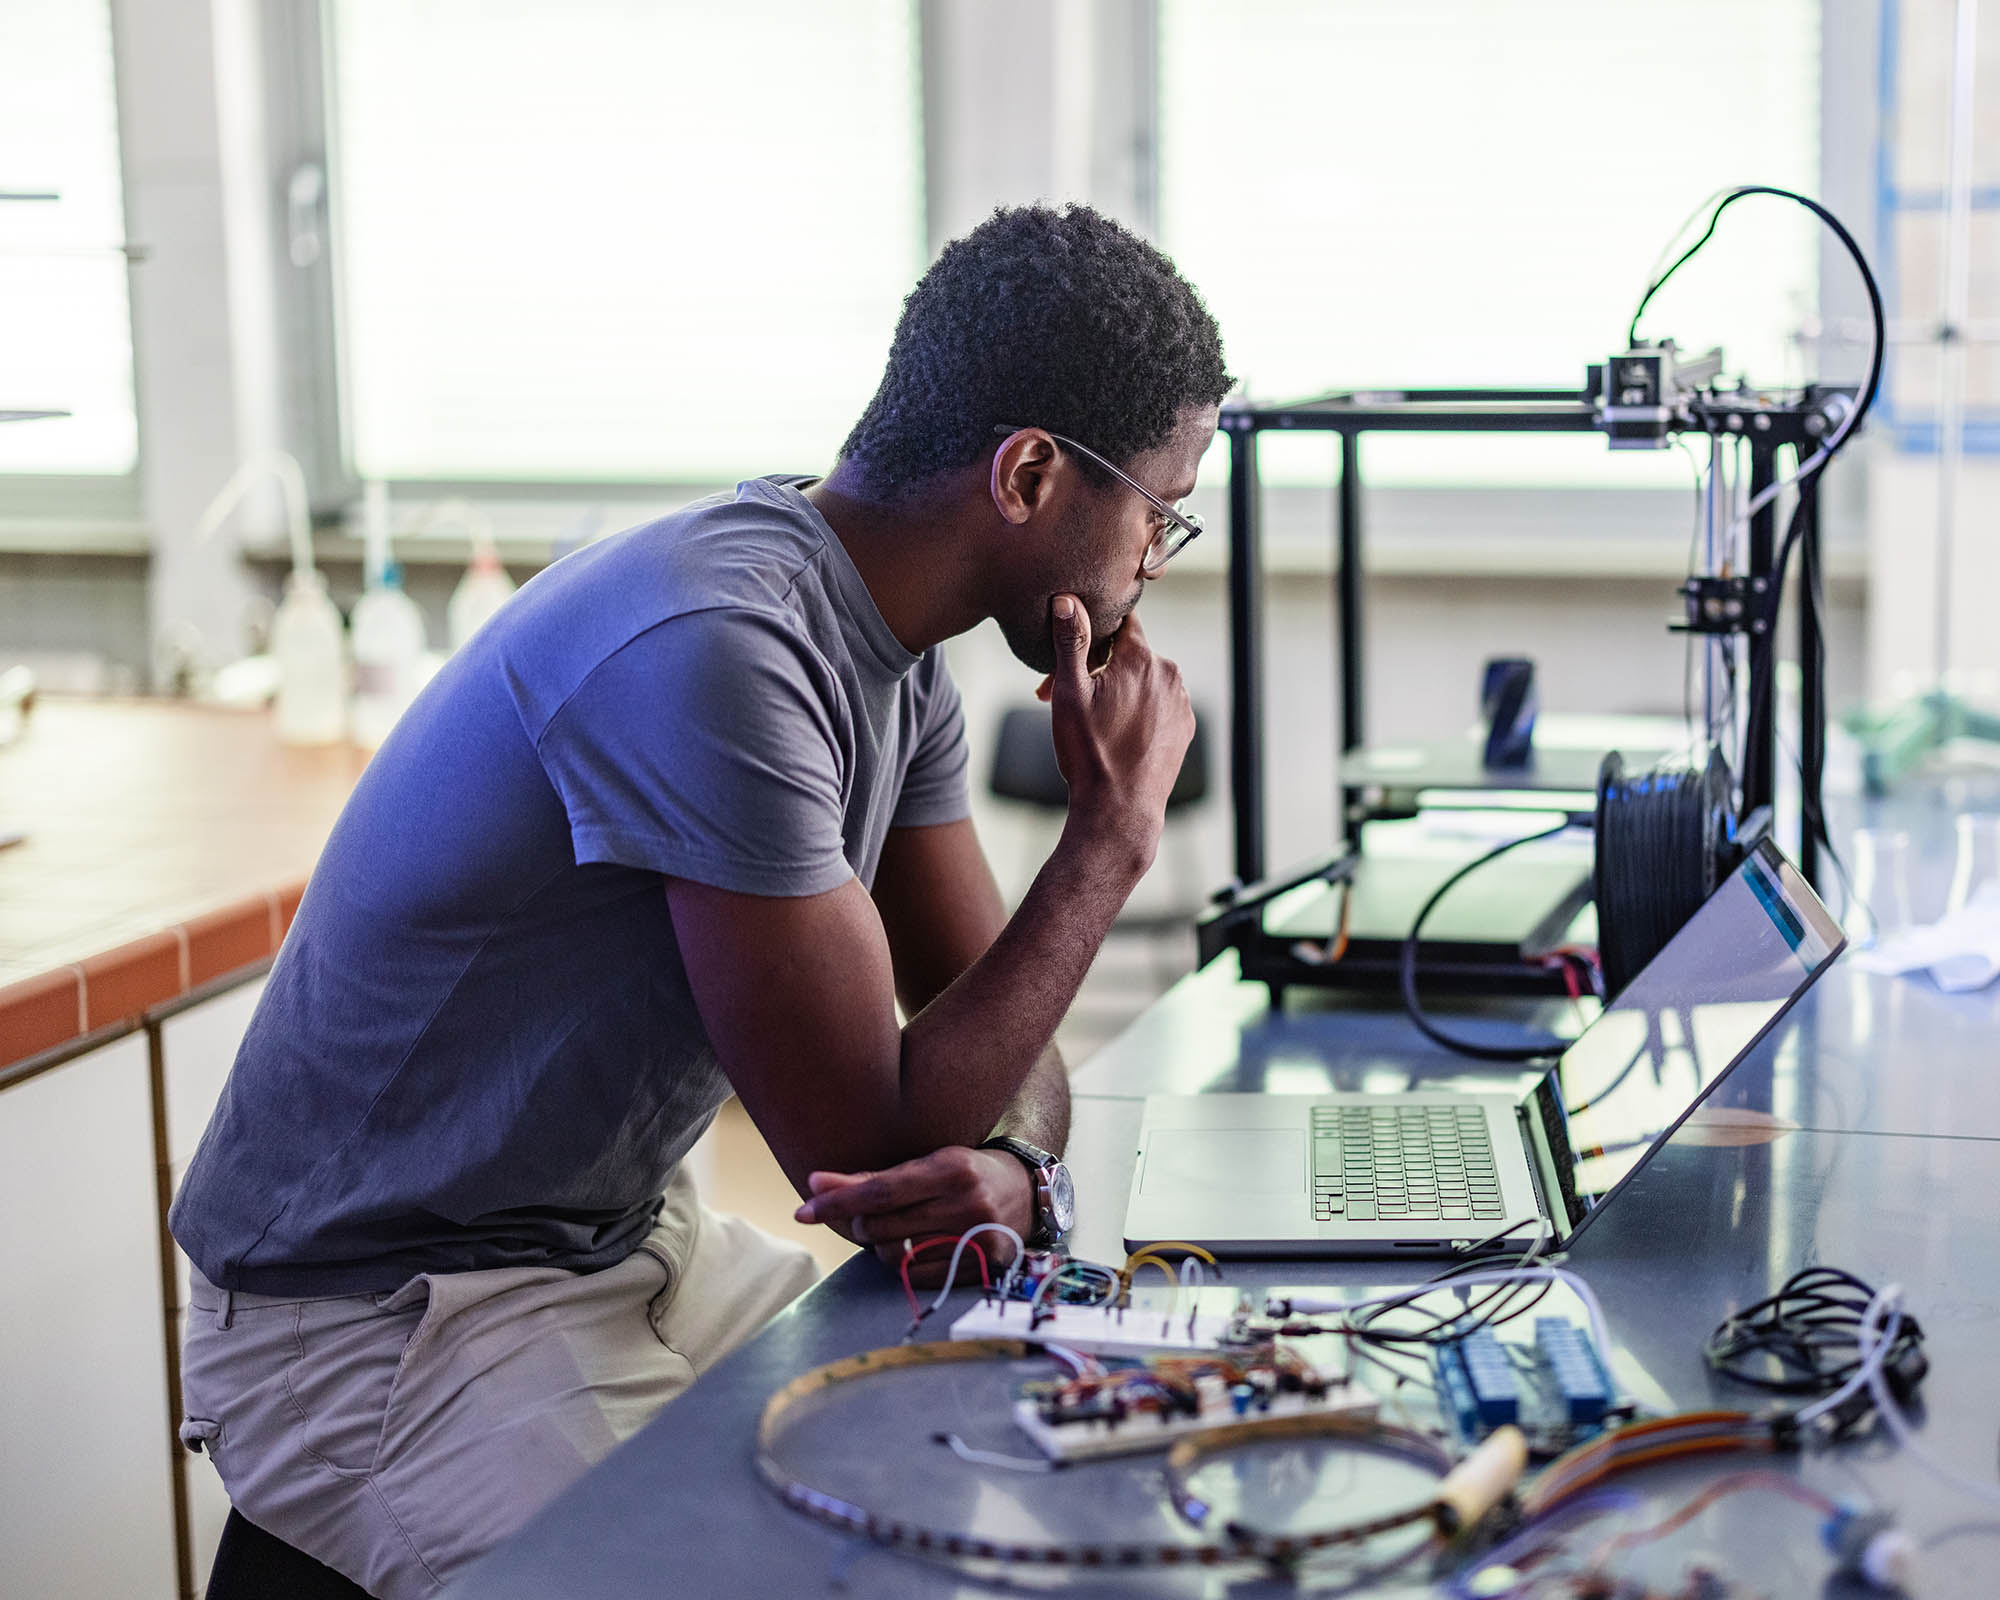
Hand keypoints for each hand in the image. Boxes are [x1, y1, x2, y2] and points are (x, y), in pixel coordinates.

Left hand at [792, 1146, 1032, 1284]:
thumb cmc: (964, 1172)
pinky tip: (914, 1248)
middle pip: (883, 1227)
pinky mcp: (980, 1267)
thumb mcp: (925, 1163)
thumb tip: (815, 1184)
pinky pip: (916, 1277)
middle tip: (865, 1217)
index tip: (803, 1211)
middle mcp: (967, 1203)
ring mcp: (975, 1239)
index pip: (880, 1192)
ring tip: (896, 1230)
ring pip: (895, 1255)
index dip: (837, 1203)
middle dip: (860, 1225)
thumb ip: (871, 1177)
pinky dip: (903, 1265)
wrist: (1026, 1192)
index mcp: (950, 1169)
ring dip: (881, 1246)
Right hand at [1044, 596, 1193, 869]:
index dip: (1093, 631)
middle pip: (1129, 654)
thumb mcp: (1069, 694)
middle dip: (1098, 667)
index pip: (1121, 620)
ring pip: (1144, 680)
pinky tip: (1115, 734)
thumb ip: (1070, 641)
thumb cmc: (1090, 753)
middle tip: (1063, 697)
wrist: (1119, 811)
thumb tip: (1067, 599)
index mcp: (1142, 658)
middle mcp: (1169, 673)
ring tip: (1090, 720)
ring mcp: (1181, 702)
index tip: (1074, 651)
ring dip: (1118, 690)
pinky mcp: (1185, 727)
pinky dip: (1137, 710)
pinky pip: (1158, 705)